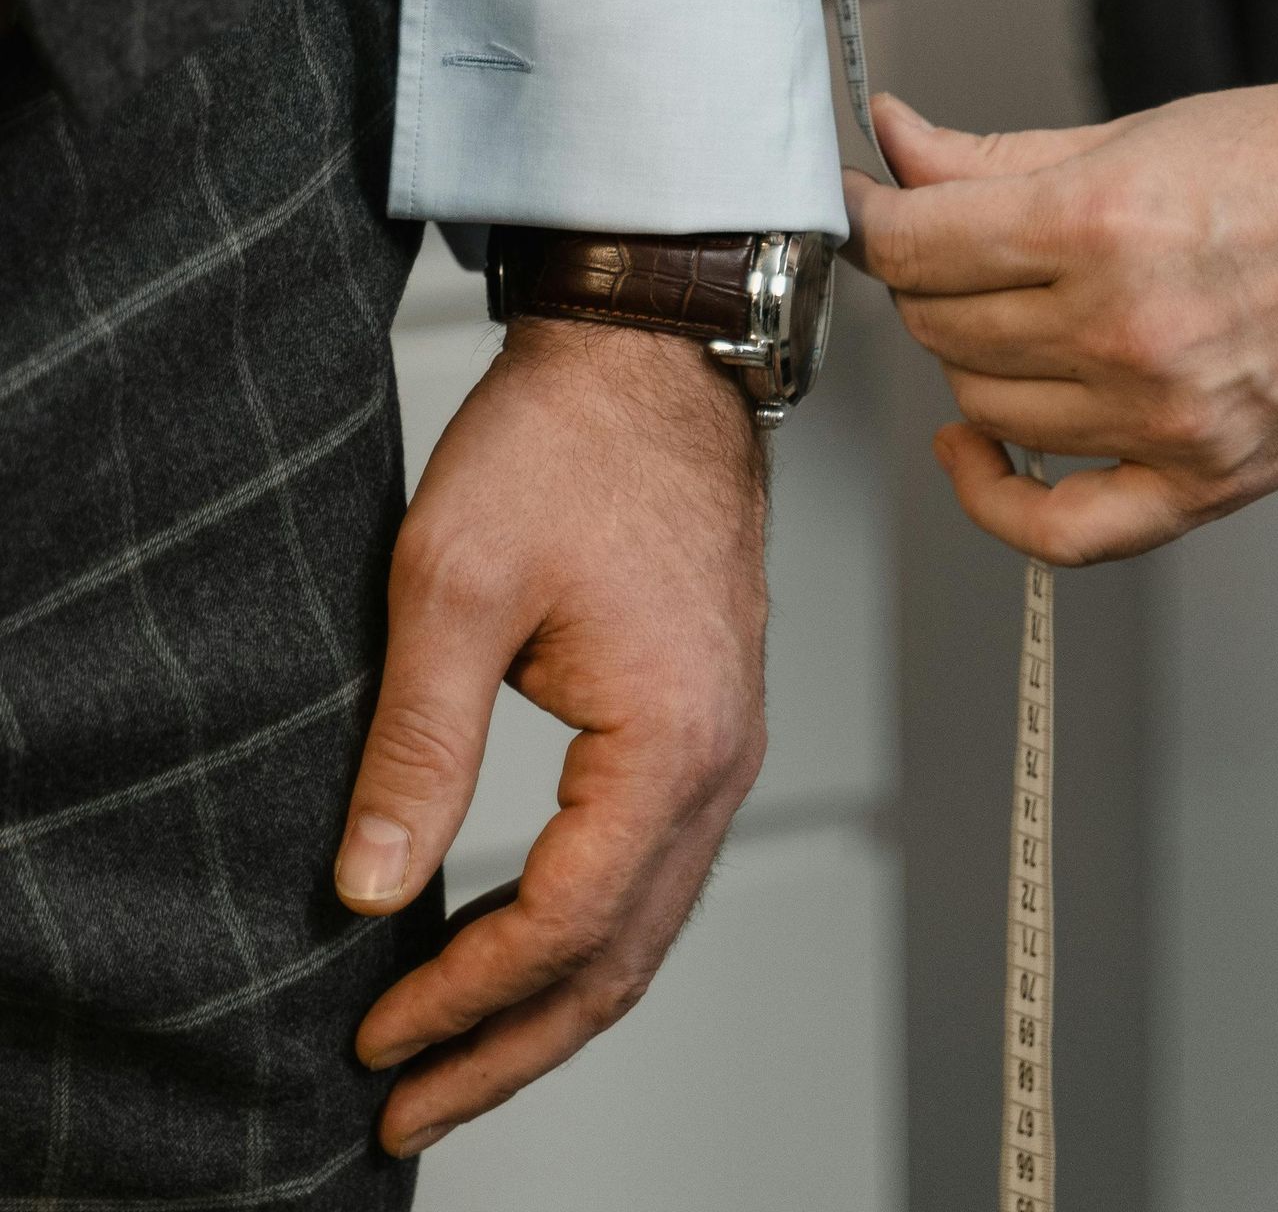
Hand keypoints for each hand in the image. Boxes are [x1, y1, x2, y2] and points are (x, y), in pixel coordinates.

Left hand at [332, 318, 767, 1159]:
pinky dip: (586, 935)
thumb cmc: (564, 442)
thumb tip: (369, 889)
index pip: (567, 923)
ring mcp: (725, 741)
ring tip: (451, 1061)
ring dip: (548, 1006)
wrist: (649, 353)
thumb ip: (417, 748)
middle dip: (509, 1049)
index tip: (375, 1037)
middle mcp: (721, 757)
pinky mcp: (706, 719)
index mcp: (672, 738)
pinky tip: (518, 950)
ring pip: (645, 926)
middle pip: (622, 960)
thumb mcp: (452, 583)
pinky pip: (654, 868)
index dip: (465, 999)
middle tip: (405, 1106)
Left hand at [848, 75, 1277, 564]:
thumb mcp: (1145, 130)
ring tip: (999, 313)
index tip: (874, 206)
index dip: (873, 219)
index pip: (913, 244)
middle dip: (925, 278)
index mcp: (1101, 221)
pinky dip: (997, 499)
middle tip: (947, 243)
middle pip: (939, 325)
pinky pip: (1063, 532)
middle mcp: (1124, 328)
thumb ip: (1000, 153)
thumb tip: (897, 144)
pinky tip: (979, 449)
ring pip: (987, 405)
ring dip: (969, 359)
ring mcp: (1166, 417)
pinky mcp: (1211, 480)